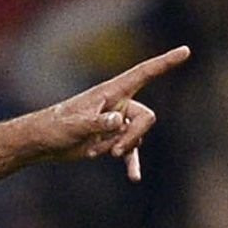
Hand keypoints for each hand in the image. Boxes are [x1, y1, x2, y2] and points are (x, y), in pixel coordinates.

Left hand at [29, 46, 189, 181]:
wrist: (42, 142)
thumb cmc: (54, 127)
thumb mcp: (75, 124)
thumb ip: (97, 122)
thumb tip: (118, 121)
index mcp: (111, 92)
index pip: (144, 73)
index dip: (165, 62)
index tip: (185, 50)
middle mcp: (118, 105)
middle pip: (146, 118)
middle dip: (134, 136)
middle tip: (115, 151)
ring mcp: (116, 123)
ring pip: (137, 136)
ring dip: (120, 148)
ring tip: (94, 152)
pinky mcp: (111, 140)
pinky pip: (130, 152)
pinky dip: (131, 163)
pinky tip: (133, 177)